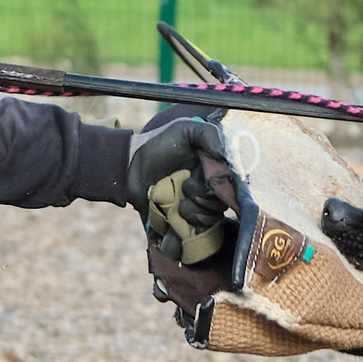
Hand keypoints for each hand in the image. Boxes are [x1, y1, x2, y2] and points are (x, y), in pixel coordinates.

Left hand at [127, 106, 235, 262]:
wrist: (129, 167)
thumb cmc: (158, 145)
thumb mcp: (185, 129)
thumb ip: (210, 134)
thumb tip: (224, 156)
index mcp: (215, 168)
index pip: (233, 183)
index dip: (223, 186)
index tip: (207, 180)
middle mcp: (211, 187)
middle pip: (223, 203)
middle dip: (206, 198)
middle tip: (185, 187)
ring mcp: (198, 205)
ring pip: (213, 218)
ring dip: (197, 213)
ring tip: (179, 205)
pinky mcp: (186, 221)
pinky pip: (200, 232)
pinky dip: (193, 227)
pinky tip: (180, 218)